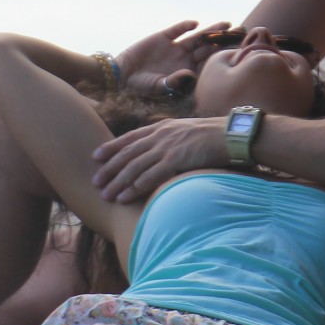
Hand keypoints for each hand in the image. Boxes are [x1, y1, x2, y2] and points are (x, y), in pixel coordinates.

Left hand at [91, 116, 225, 201]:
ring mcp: (166, 147)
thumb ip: (168, 137)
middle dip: (109, 169)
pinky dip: (135, 186)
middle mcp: (159, 136)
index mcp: (160, 127)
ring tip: (107, 195)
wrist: (229, 134)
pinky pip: (150, 175)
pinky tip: (126, 196)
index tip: (96, 156)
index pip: (129, 137)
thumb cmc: (211, 135)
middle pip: (127, 154)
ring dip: (118, 182)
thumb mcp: (184, 130)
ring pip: (134, 167)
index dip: (111, 147)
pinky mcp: (175, 159)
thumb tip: (158, 149)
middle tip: (95, 182)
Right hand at [116, 19, 231, 98]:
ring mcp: (173, 47)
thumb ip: (174, 81)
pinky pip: (176, 30)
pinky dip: (184, 26)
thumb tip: (190, 74)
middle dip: (223, 39)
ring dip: (210, 31)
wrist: (121, 76)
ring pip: (196, 37)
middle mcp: (183, 58)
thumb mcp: (158, 87)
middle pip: (208, 46)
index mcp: (187, 70)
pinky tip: (194, 23)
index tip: (238, 50)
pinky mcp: (161, 37)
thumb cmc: (140, 87)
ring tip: (227, 24)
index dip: (223, 56)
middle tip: (242, 31)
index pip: (209, 62)